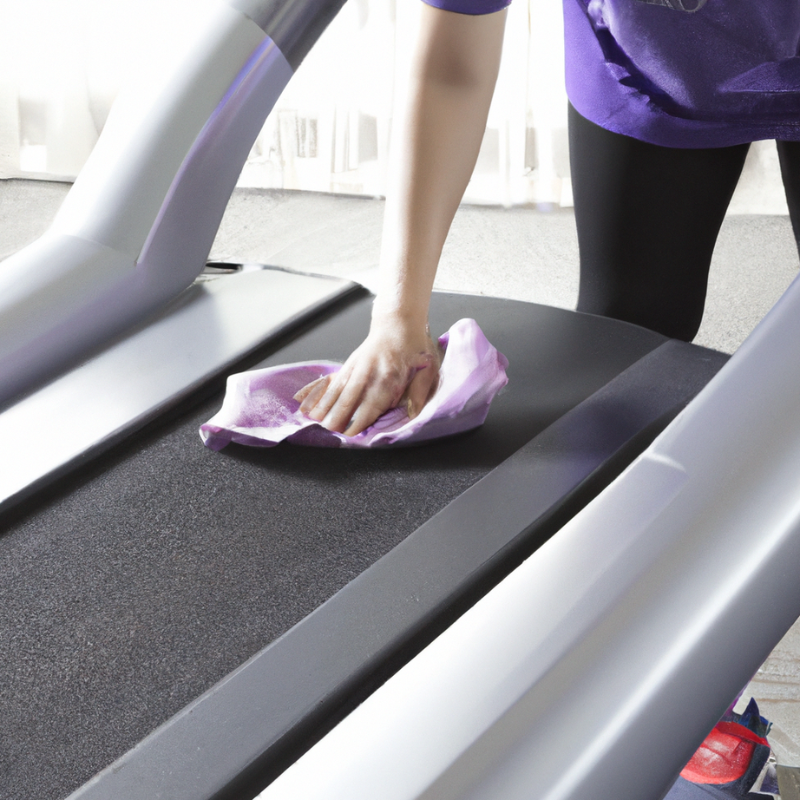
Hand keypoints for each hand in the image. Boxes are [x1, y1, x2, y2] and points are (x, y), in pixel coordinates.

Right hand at [293, 314, 441, 436]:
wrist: (399, 321)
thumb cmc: (416, 347)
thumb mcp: (427, 368)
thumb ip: (419, 392)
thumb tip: (413, 415)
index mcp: (389, 377)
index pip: (371, 404)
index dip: (359, 420)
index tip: (350, 434)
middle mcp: (368, 372)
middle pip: (349, 398)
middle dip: (337, 416)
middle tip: (328, 432)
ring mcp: (356, 366)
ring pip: (337, 389)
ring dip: (325, 405)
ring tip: (314, 419)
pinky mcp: (350, 363)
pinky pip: (332, 380)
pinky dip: (320, 391)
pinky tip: (307, 400)